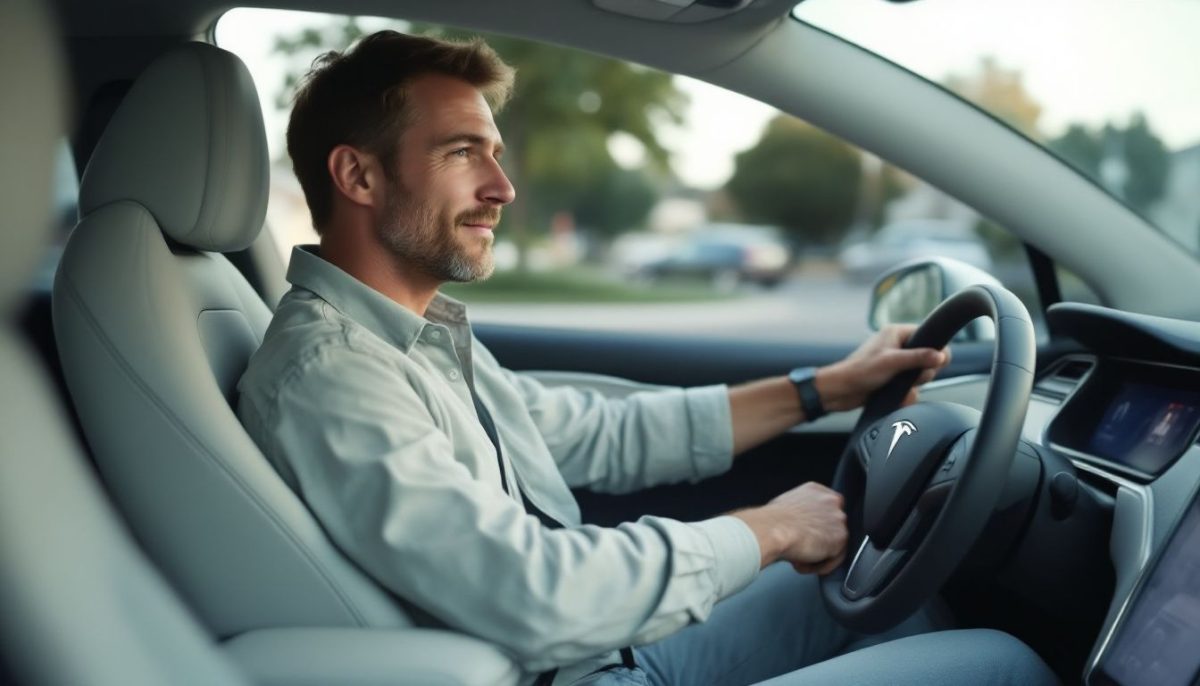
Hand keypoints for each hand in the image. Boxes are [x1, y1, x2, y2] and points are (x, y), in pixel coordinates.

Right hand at [733, 481, 847, 573]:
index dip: (817, 525)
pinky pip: (834, 558)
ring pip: (834, 543)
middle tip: (801, 548)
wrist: (771, 530)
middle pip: (832, 526)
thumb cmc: (771, 520)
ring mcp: (838, 519)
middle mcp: (831, 501)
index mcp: (816, 491)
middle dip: (817, 540)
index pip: (826, 509)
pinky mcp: (840, 538)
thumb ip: (801, 511)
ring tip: (798, 558)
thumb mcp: (785, 506)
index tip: (807, 535)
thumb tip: (797, 524)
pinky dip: (819, 565)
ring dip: (817, 554)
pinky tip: (802, 564)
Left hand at [816, 324, 949, 411]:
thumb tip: (942, 356)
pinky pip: (911, 387)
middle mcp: (898, 346)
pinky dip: (907, 394)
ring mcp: (897, 364)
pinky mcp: (894, 379)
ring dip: (914, 385)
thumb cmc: (860, 371)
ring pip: (921, 375)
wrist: (841, 392)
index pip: (928, 335)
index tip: (937, 362)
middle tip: (911, 377)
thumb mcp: (892, 362)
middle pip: (928, 358)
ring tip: (900, 386)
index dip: (936, 349)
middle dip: (922, 372)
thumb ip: (918, 357)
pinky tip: (898, 396)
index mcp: (896, 333)